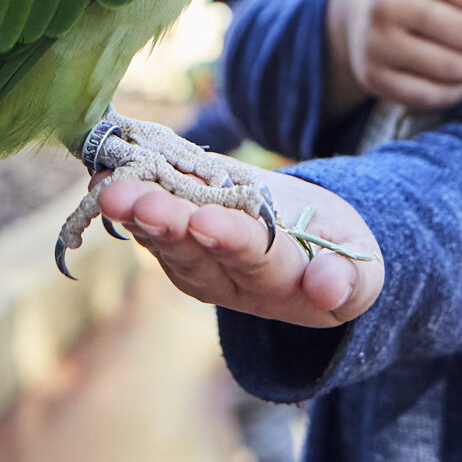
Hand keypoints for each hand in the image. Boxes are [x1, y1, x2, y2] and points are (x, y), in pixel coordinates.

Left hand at [99, 168, 380, 327]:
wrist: (313, 251)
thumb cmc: (340, 254)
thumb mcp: (359, 271)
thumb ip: (347, 279)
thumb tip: (330, 287)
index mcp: (279, 282)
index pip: (253, 258)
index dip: (229, 240)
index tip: (204, 222)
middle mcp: (229, 277)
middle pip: (194, 250)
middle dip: (162, 223)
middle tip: (132, 201)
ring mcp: (198, 261)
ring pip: (164, 236)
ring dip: (134, 211)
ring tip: (108, 187)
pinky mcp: (179, 240)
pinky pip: (152, 218)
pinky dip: (130, 194)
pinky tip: (103, 174)